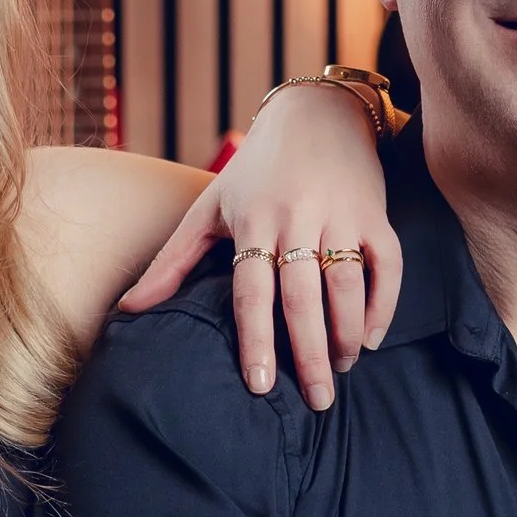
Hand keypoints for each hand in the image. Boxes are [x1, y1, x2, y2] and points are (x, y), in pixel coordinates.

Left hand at [117, 82, 403, 410]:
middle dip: (310, 355)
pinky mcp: (375, 213)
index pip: (252, 292)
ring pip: (347, 285)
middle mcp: (297, 218)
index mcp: (253, 221)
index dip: (257, 340)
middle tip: (316, 403)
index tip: (261, 386)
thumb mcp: (209, 208)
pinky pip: (387, 265)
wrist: (316, 114)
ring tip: (340, 371)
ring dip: (345, 334)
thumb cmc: (255, 171)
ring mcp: (340, 214)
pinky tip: (369, 339)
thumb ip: (171, 262)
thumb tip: (128, 309)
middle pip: (303, 298)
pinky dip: (383, 304)